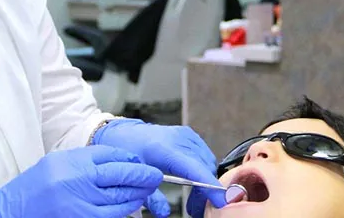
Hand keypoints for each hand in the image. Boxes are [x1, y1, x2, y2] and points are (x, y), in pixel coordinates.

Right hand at [0, 145, 164, 217]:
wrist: (10, 213)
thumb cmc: (32, 188)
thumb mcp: (57, 163)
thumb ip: (85, 160)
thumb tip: (119, 160)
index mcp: (71, 162)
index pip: (110, 155)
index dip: (130, 158)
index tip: (139, 161)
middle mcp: (77, 182)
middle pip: (121, 175)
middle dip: (143, 175)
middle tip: (155, 175)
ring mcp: (81, 206)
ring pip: (121, 199)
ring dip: (138, 195)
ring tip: (147, 190)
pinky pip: (112, 217)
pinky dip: (124, 211)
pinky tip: (131, 205)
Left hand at [92, 119, 226, 217]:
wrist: (122, 134)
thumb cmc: (127, 154)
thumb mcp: (134, 177)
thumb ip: (151, 197)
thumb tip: (164, 212)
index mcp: (163, 149)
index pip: (195, 168)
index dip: (210, 186)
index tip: (221, 200)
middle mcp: (177, 138)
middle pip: (204, 167)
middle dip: (206, 189)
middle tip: (196, 206)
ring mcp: (184, 134)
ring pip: (207, 160)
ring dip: (205, 179)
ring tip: (193, 195)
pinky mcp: (188, 134)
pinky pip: (204, 153)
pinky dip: (202, 167)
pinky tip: (193, 178)